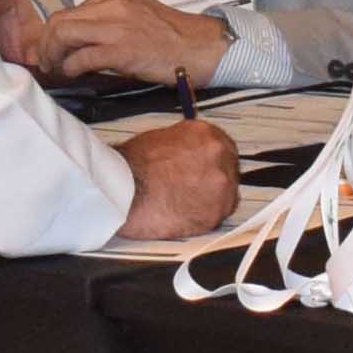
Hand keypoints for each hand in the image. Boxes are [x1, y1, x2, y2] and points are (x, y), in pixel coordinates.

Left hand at [41, 0, 226, 90]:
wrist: (202, 48)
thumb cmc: (171, 38)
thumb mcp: (136, 17)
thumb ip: (107, 22)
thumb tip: (76, 41)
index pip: (70, 10)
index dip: (53, 33)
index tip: (50, 49)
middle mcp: (113, 4)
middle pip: (60, 20)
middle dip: (46, 44)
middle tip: (46, 62)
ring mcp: (118, 26)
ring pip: (64, 35)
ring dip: (53, 56)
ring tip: (55, 70)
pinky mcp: (122, 50)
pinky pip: (82, 58)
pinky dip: (70, 68)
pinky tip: (73, 74)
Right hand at [113, 118, 243, 245]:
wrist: (123, 191)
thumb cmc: (132, 167)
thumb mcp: (161, 139)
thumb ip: (186, 147)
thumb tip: (189, 155)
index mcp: (206, 135)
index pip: (223, 147)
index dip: (212, 161)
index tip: (204, 169)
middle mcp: (218, 156)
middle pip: (228, 171)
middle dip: (212, 181)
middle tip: (192, 188)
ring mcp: (220, 186)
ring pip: (225, 196)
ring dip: (209, 200)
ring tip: (184, 202)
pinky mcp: (214, 213)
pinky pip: (216, 217)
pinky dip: (203, 218)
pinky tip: (183, 214)